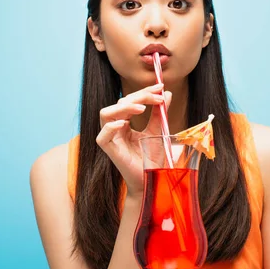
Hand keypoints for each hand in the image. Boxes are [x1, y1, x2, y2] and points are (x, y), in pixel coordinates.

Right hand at [96, 83, 171, 197]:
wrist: (152, 180)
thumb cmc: (151, 159)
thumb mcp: (158, 132)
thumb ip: (160, 114)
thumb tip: (167, 93)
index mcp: (124, 122)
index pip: (130, 100)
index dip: (145, 91)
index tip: (161, 87)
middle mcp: (115, 128)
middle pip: (120, 103)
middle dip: (139, 96)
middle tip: (157, 97)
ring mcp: (110, 138)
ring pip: (106, 113)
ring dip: (124, 107)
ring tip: (142, 108)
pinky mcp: (108, 151)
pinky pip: (102, 136)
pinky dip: (111, 127)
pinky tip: (125, 123)